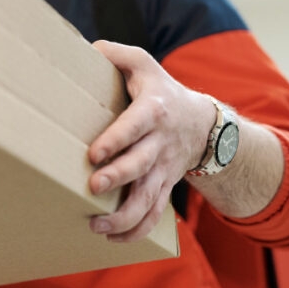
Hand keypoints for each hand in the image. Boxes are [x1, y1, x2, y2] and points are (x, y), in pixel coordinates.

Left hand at [86, 41, 215, 241]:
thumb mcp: (142, 62)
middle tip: (93, 187)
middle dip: (118, 178)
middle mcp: (160, 143)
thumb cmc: (160, 89)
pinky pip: (154, 215)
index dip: (116, 139)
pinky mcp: (164, 187)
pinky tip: (112, 238)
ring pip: (148, 199)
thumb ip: (114, 53)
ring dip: (124, 216)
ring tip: (96, 225)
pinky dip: (136, 231)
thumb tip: (86, 49)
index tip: (94, 153)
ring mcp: (163, 169)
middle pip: (141, 164)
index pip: (135, 125)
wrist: (203, 123)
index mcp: (154, 110)